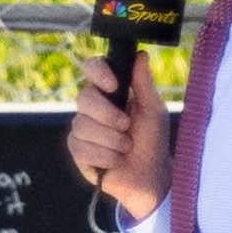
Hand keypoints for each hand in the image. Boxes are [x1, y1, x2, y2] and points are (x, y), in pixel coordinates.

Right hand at [64, 43, 164, 210]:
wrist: (150, 177)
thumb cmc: (153, 142)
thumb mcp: (153, 111)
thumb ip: (144, 83)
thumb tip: (140, 54)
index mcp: (110, 92)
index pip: (92, 68)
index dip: (98, 73)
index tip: (113, 86)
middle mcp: (93, 107)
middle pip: (84, 97)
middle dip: (109, 116)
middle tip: (127, 127)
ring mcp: (82, 128)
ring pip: (83, 126)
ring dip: (111, 141)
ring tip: (126, 148)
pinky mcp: (78, 151)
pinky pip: (81, 147)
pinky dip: (104, 156)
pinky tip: (115, 161)